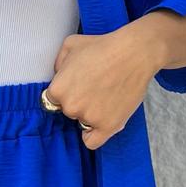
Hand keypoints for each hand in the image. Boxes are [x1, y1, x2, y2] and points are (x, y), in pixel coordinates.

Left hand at [44, 25, 162, 149]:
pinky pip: (92, 141)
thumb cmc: (103, 46)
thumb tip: (58, 76)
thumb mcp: (70, 44)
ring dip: (89, 114)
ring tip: (104, 96)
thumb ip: (58, 64)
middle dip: (77, 101)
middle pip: (67, 111)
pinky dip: (93, 135)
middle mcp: (70, 106)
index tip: (76, 86)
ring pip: (81, 123)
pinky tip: (99, 123)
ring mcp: (89, 118)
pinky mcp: (108, 126)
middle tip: (93, 87)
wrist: (134, 54)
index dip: (64, 91)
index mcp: (58, 89)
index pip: (51, 99)